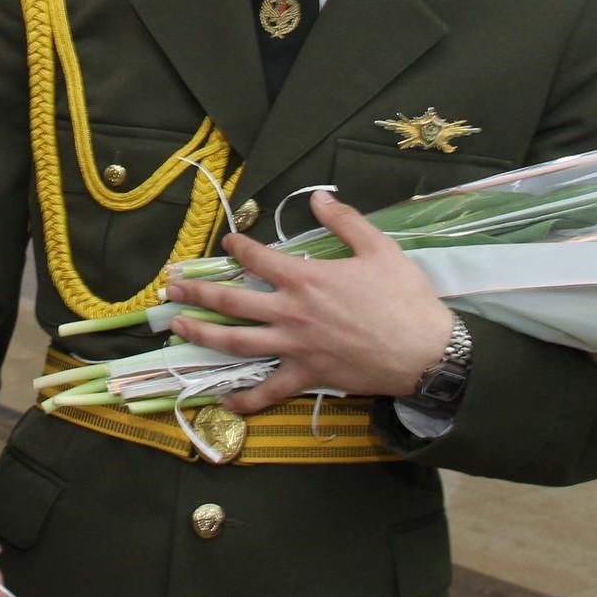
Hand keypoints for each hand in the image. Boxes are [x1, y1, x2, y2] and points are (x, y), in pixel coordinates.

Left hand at [167, 189, 453, 413]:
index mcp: (306, 278)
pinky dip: (245, 399)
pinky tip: (225, 400)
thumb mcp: (379, 248)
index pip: (258, 259)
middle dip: (197, 292)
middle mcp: (291, 312)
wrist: (424, 350)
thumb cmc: (405, 298)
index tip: (228, 241)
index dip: (239, 247)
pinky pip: (268, 391)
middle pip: (231, 301)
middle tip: (171, 287)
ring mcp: (294, 346)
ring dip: (203, 334)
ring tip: (177, 328)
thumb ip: (345, 220)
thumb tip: (318, 196)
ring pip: (236, 342)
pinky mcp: (306, 375)